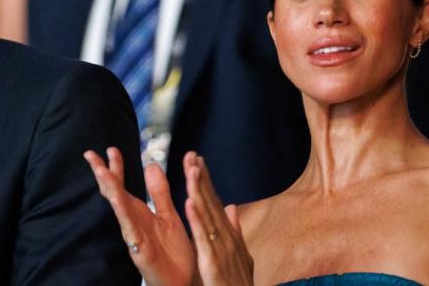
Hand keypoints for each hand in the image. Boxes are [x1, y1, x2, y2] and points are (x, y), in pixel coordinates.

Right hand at [84, 147, 193, 285]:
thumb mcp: (169, 215)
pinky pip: (130, 228)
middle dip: (103, 174)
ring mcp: (134, 235)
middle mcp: (133, 221)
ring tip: (101, 171)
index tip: (110, 149)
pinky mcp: (140, 249)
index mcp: (141, 212)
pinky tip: (117, 199)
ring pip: (118, 208)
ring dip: (110, 189)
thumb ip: (160, 192)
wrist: (184, 283)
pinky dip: (124, 212)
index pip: (123, 185)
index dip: (116, 168)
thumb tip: (151, 164)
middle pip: (114, 193)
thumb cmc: (175, 254)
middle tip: (91, 154)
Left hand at [183, 153, 253, 285]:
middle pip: (212, 203)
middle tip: (192, 155)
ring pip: (208, 216)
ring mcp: (222, 251)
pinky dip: (197, 221)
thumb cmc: (237, 285)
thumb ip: (235, 230)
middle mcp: (228, 239)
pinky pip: (203, 240)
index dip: (206, 181)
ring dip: (200, 191)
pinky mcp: (213, 264)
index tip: (197, 160)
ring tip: (191, 170)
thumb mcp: (239, 255)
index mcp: (229, 236)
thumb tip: (233, 206)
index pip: (216, 203)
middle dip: (202, 178)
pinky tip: (189, 203)